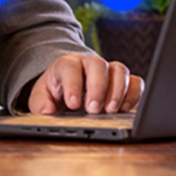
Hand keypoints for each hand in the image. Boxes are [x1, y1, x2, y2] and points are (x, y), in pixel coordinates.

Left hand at [28, 53, 142, 114]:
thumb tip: (47, 111)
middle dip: (97, 87)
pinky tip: (124, 109)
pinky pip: (135, 81)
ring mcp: (108, 70)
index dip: (73, 84)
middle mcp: (89, 63)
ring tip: (110, 110)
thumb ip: (40, 103)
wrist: (66, 89)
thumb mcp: (40, 97)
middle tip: (93, 109)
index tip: (73, 104)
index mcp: (67, 64)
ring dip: (117, 91)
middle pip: (98, 64)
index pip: (70, 67)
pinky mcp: (123, 82)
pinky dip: (133, 94)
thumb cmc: (55, 92)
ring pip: (119, 70)